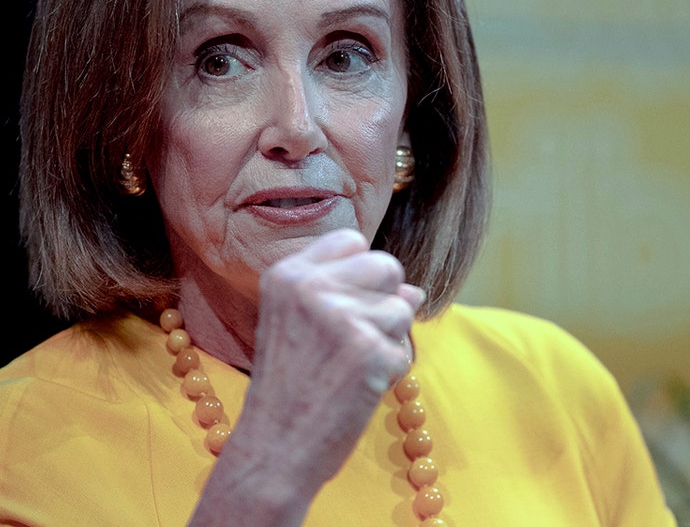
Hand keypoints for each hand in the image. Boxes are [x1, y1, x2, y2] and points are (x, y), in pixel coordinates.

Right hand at [191, 229, 422, 524]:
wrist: (275, 449)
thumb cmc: (288, 388)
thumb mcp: (297, 324)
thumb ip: (347, 294)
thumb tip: (415, 290)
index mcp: (287, 274)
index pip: (351, 241)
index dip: (360, 274)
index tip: (345, 306)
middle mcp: (312, 287)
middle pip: (386, 266)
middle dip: (383, 302)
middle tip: (350, 342)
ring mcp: (342, 317)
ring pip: (403, 308)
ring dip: (388, 340)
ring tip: (348, 368)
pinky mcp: (370, 350)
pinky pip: (405, 349)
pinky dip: (390, 373)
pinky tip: (357, 389)